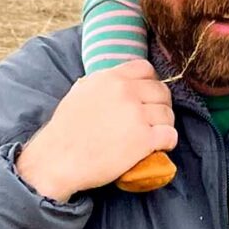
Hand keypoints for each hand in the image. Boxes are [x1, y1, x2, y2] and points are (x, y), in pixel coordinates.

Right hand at [17, 60, 176, 200]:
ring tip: (155, 135)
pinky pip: (170, 135)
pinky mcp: (144, 140)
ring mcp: (137, 115)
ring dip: (165, 124)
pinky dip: (168, 141)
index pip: (146, 69)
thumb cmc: (64, 130)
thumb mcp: (79, 93)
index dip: (150, 83)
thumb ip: (100, 84)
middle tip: (153, 119)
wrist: (57, 159)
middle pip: (162, 91)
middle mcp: (126, 92)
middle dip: (160, 105)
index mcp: (111, 78)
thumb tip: (112, 83)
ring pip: (168, 114)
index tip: (146, 96)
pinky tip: (160, 146)